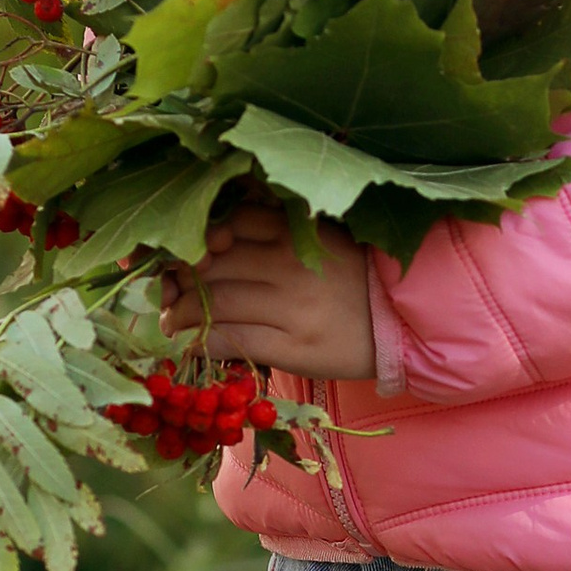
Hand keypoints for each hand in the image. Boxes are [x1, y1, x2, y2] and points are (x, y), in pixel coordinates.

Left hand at [157, 201, 378, 382]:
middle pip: (216, 264)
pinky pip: (234, 339)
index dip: (201, 239)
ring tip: (171, 319)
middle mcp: (290, 266)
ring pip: (217, 302)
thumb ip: (280, 233)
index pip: (233, 223)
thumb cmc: (356, 281)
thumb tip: (216, 239)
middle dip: (181, 279)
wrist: (403, 326)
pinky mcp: (294, 347)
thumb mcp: (323, 241)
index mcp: (298, 234)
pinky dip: (204, 340)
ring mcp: (291, 308)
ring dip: (183, 312)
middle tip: (167, 291)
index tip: (187, 254)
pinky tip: (192, 342)